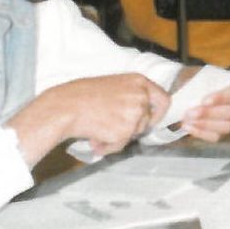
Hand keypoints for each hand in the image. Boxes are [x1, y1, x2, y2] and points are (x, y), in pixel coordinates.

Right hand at [7, 72, 169, 164]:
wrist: (66, 107)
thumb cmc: (82, 95)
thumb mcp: (113, 85)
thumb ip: (130, 95)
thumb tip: (141, 111)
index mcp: (138, 81)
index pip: (163, 99)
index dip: (158, 113)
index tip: (150, 121)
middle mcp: (140, 96)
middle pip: (147, 121)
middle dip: (131, 128)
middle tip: (111, 127)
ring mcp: (134, 114)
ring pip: (133, 135)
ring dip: (116, 138)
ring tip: (97, 131)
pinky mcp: (125, 131)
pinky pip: (120, 146)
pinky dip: (108, 147)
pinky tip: (94, 139)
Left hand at [173, 71, 229, 140]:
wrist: (186, 89)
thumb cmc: (193, 79)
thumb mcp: (194, 74)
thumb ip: (196, 81)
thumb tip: (187, 93)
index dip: (221, 98)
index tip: (204, 100)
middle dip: (208, 113)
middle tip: (189, 113)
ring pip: (227, 126)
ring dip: (205, 124)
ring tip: (187, 120)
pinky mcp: (225, 131)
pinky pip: (217, 136)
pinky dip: (201, 133)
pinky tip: (188, 127)